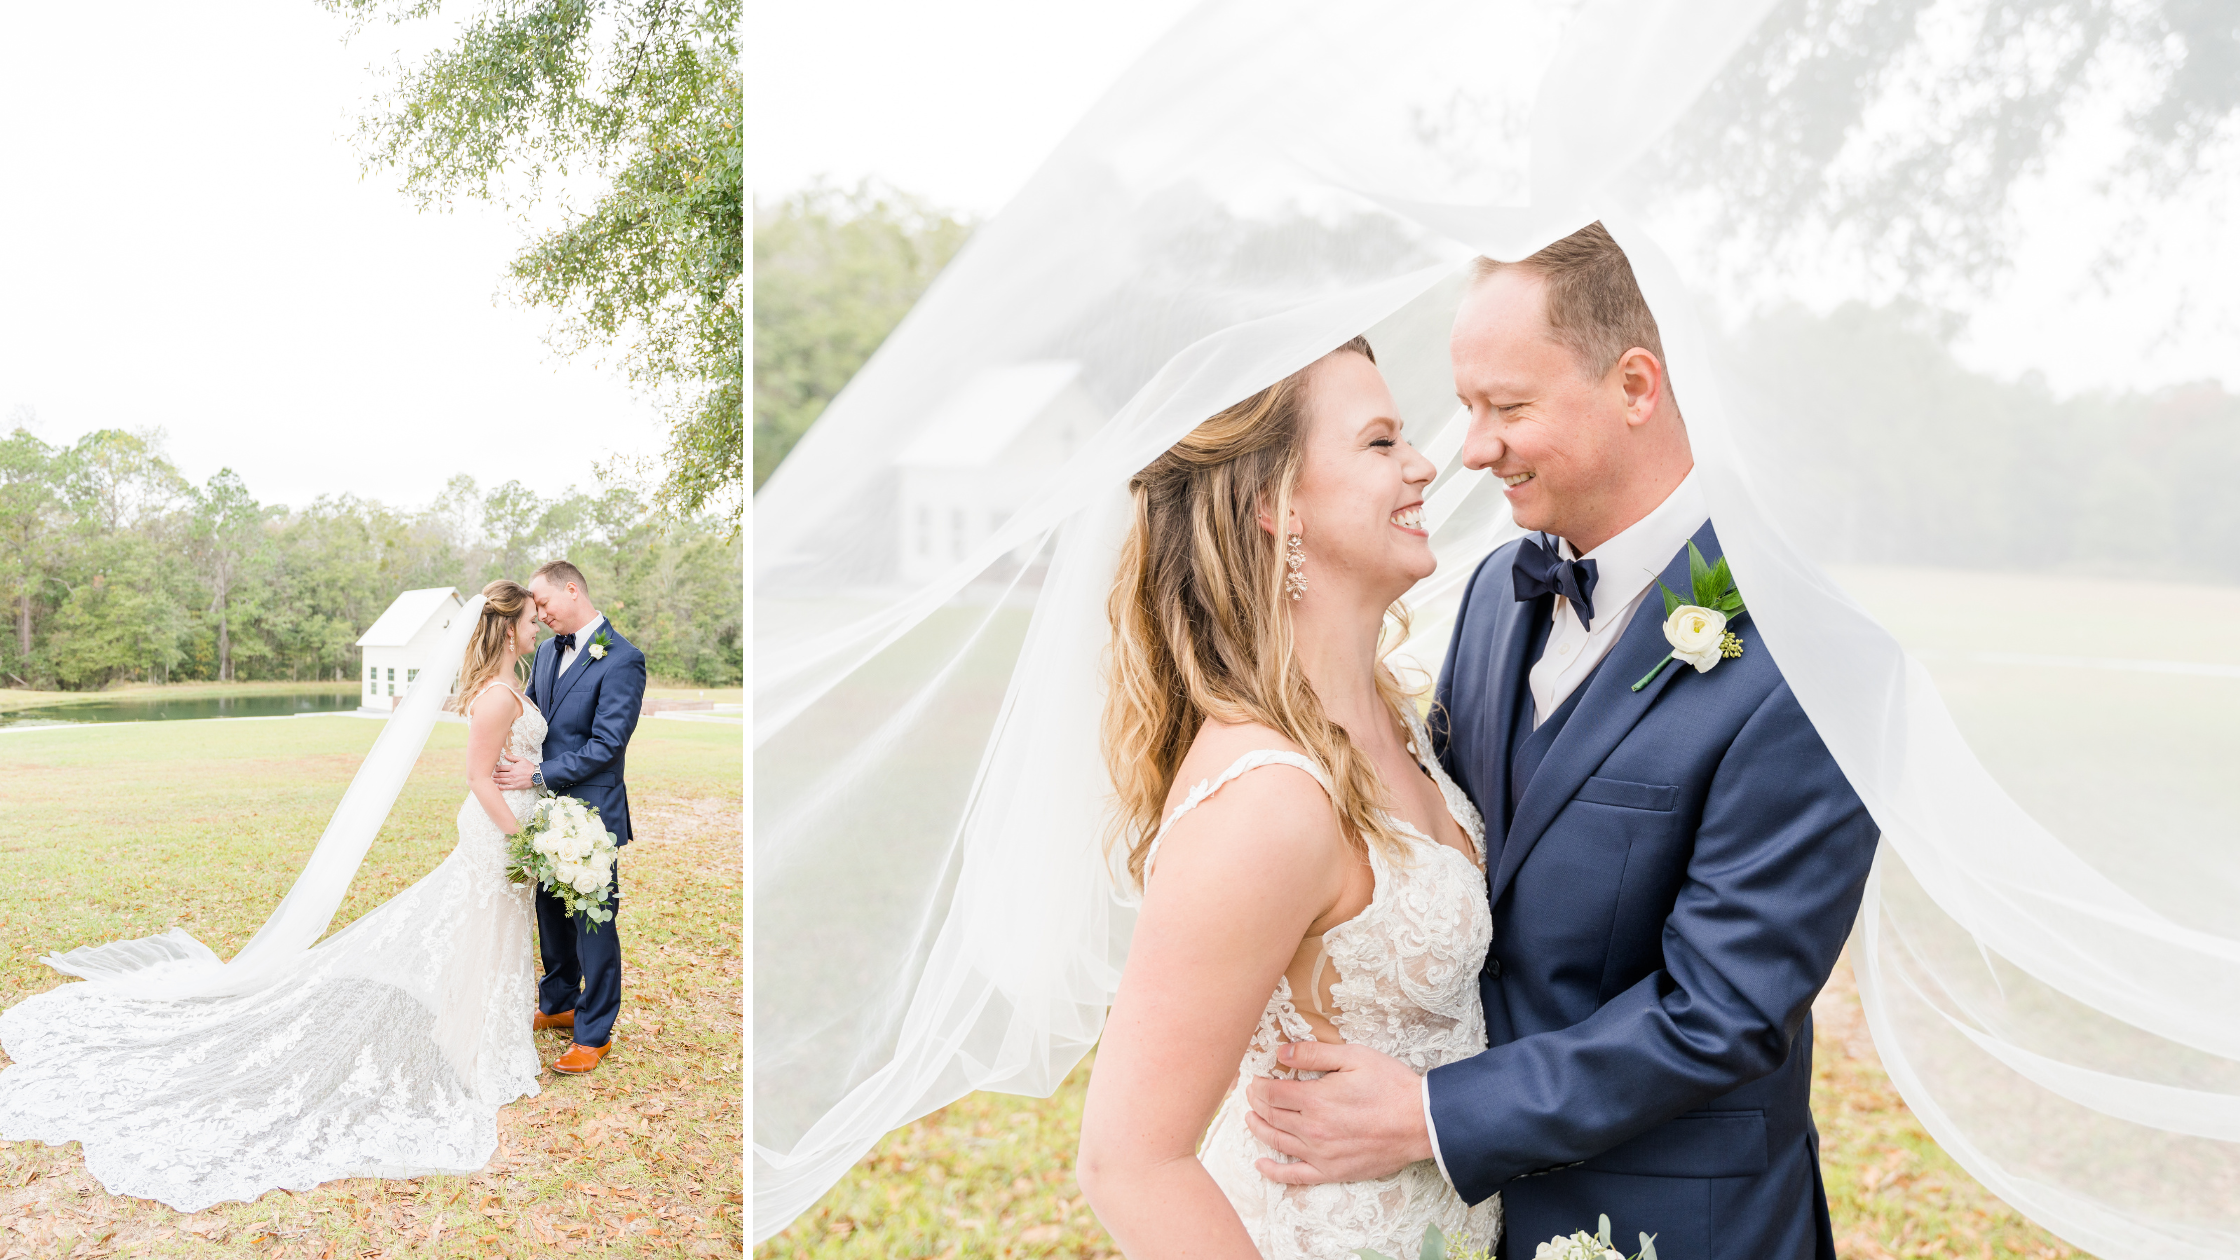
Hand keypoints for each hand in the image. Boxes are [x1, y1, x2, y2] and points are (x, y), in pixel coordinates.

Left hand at [492, 751, 537, 791]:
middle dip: (495, 775)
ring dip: (496, 780)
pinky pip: (506, 787)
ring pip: (502, 781)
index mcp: (512, 768)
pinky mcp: (515, 786)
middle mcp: (511, 774)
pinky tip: (497, 787)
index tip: (495, 769)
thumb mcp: (522, 760)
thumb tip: (505, 755)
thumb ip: (513, 757)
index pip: (501, 768)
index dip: (497, 768)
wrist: (536, 775)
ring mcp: (513, 781)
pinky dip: (501, 787)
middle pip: (500, 774)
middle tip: (492, 775)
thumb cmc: (529, 767)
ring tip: (492, 780)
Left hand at [1243, 1040, 1430, 1184]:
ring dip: (1259, 1129)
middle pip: (1271, 1115)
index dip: (1258, 1085)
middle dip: (1256, 1103)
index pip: (1272, 1092)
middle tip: (1250, 1094)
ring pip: (1277, 1142)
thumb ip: (1314, 1053)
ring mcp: (1320, 1154)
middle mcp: (1312, 1129)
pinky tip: (1261, 1165)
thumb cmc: (1390, 1086)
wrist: (1420, 1123)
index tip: (1255, 1079)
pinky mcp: (1332, 1172)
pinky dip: (1274, 1171)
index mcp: (1315, 1099)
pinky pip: (1295, 1176)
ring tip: (1250, 1119)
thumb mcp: (1354, 1056)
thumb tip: (1281, 1052)